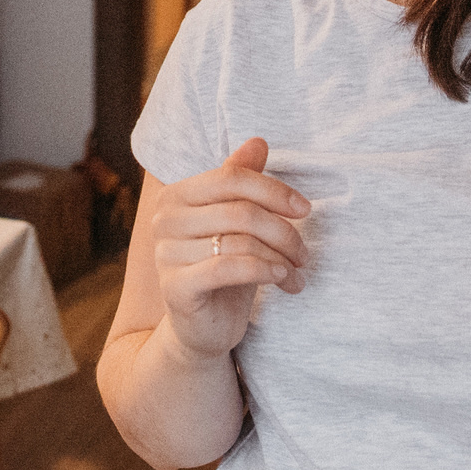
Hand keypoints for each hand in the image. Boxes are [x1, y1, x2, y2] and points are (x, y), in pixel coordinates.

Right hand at [146, 139, 308, 359]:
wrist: (204, 328)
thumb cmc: (224, 270)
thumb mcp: (237, 223)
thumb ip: (242, 181)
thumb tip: (258, 141)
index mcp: (177, 196)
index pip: (231, 178)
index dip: (273, 190)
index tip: (304, 209)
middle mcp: (165, 220)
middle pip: (240, 210)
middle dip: (283, 231)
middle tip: (304, 252)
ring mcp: (166, 254)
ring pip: (239, 240)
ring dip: (280, 257)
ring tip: (296, 272)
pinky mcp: (176, 287)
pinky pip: (228, 268)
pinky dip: (264, 271)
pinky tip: (282, 280)